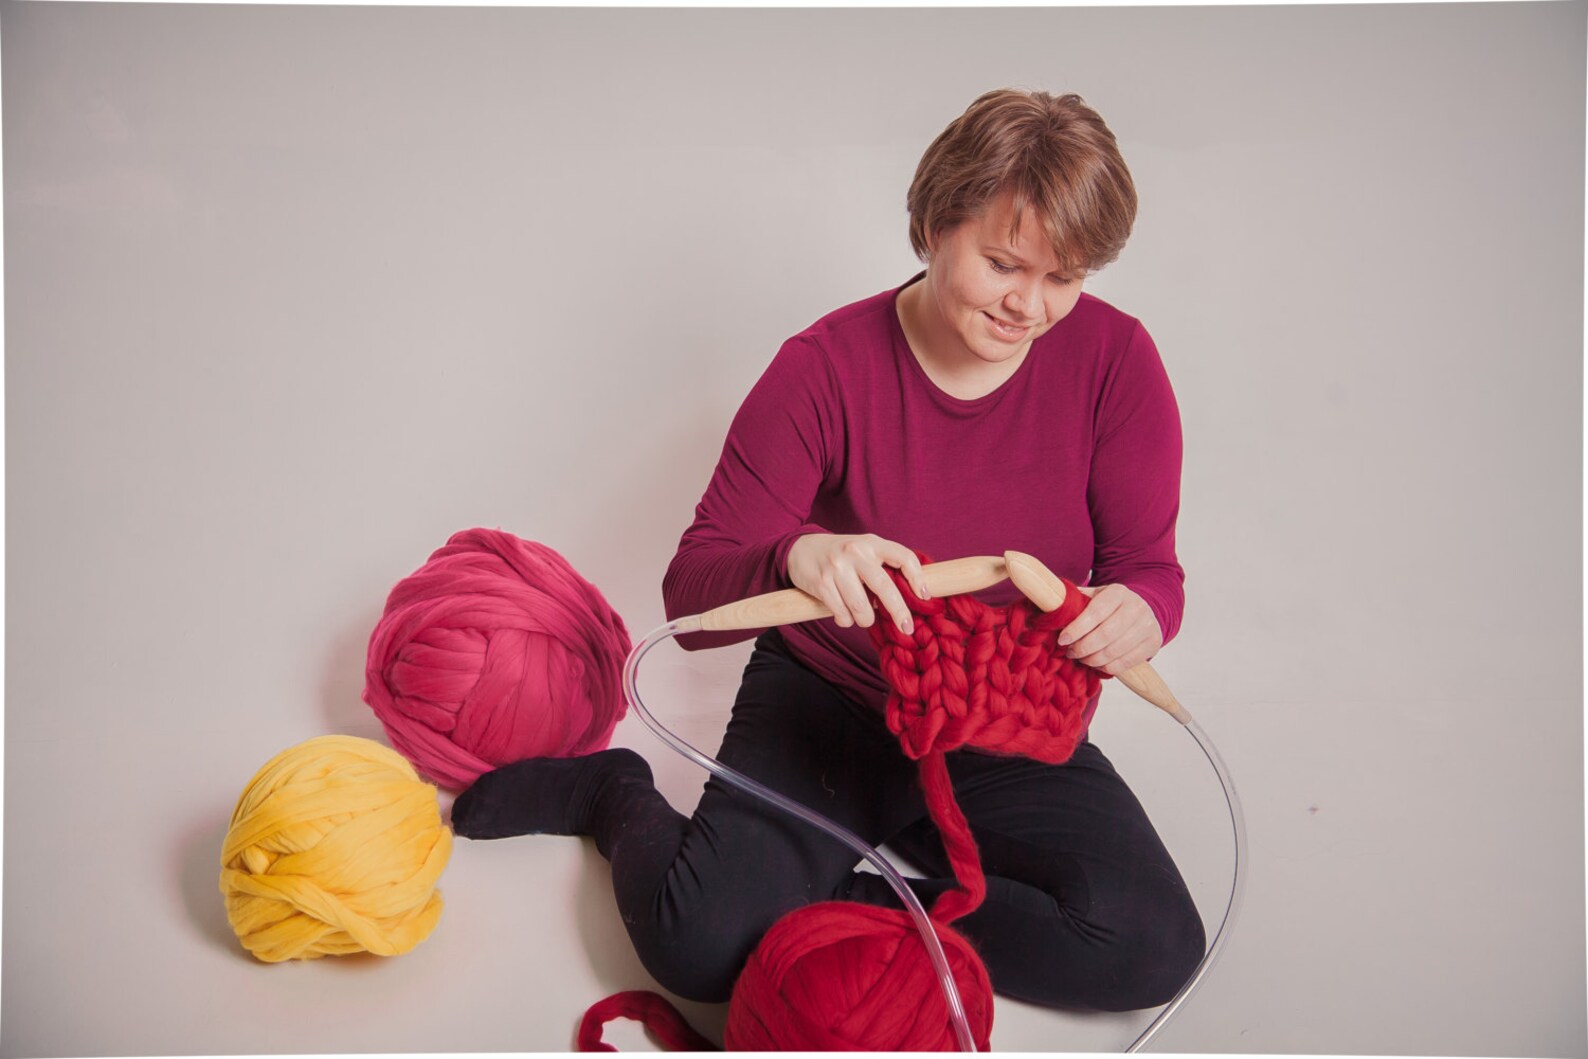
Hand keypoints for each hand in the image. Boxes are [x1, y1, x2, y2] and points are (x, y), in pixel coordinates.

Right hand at [786, 533, 928, 633]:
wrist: (801, 549)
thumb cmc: (841, 556)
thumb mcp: (864, 551)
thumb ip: (884, 567)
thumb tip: (911, 597)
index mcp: (871, 543)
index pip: (903, 556)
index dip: (917, 578)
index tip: (925, 597)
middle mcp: (855, 552)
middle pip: (884, 587)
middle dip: (899, 612)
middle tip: (907, 628)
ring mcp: (837, 568)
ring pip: (862, 607)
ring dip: (866, 620)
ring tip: (863, 617)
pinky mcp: (821, 583)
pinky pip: (842, 614)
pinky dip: (846, 620)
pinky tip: (843, 614)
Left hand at [1057, 584, 1161, 675]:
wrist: (1144, 608)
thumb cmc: (1109, 605)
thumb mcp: (1094, 596)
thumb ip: (1074, 600)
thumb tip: (1047, 606)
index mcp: (1118, 592)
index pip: (1095, 612)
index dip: (1077, 628)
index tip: (1062, 640)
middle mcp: (1136, 607)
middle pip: (1106, 634)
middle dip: (1083, 648)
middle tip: (1070, 652)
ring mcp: (1147, 625)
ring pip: (1115, 651)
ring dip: (1093, 660)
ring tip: (1081, 658)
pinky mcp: (1153, 642)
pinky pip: (1126, 662)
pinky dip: (1107, 667)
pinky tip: (1096, 664)